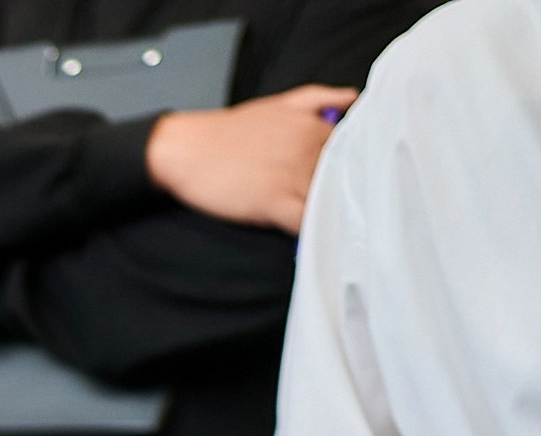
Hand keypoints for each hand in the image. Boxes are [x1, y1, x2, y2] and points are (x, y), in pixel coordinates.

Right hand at [144, 84, 354, 233]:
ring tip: (320, 220)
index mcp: (315, 126)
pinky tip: (307, 233)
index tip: (341, 179)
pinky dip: (311, 230)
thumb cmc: (227, 132)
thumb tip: (352, 99)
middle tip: (331, 203)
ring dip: (328, 213)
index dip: (348, 169)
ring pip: (329, 201)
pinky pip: (307, 222)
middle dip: (342, 192)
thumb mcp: (279, 103)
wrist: (188, 150)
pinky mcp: (275, 202)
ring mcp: (294, 176)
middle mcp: (310, 149)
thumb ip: (320, 98)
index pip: (352, 152)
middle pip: (344, 179)